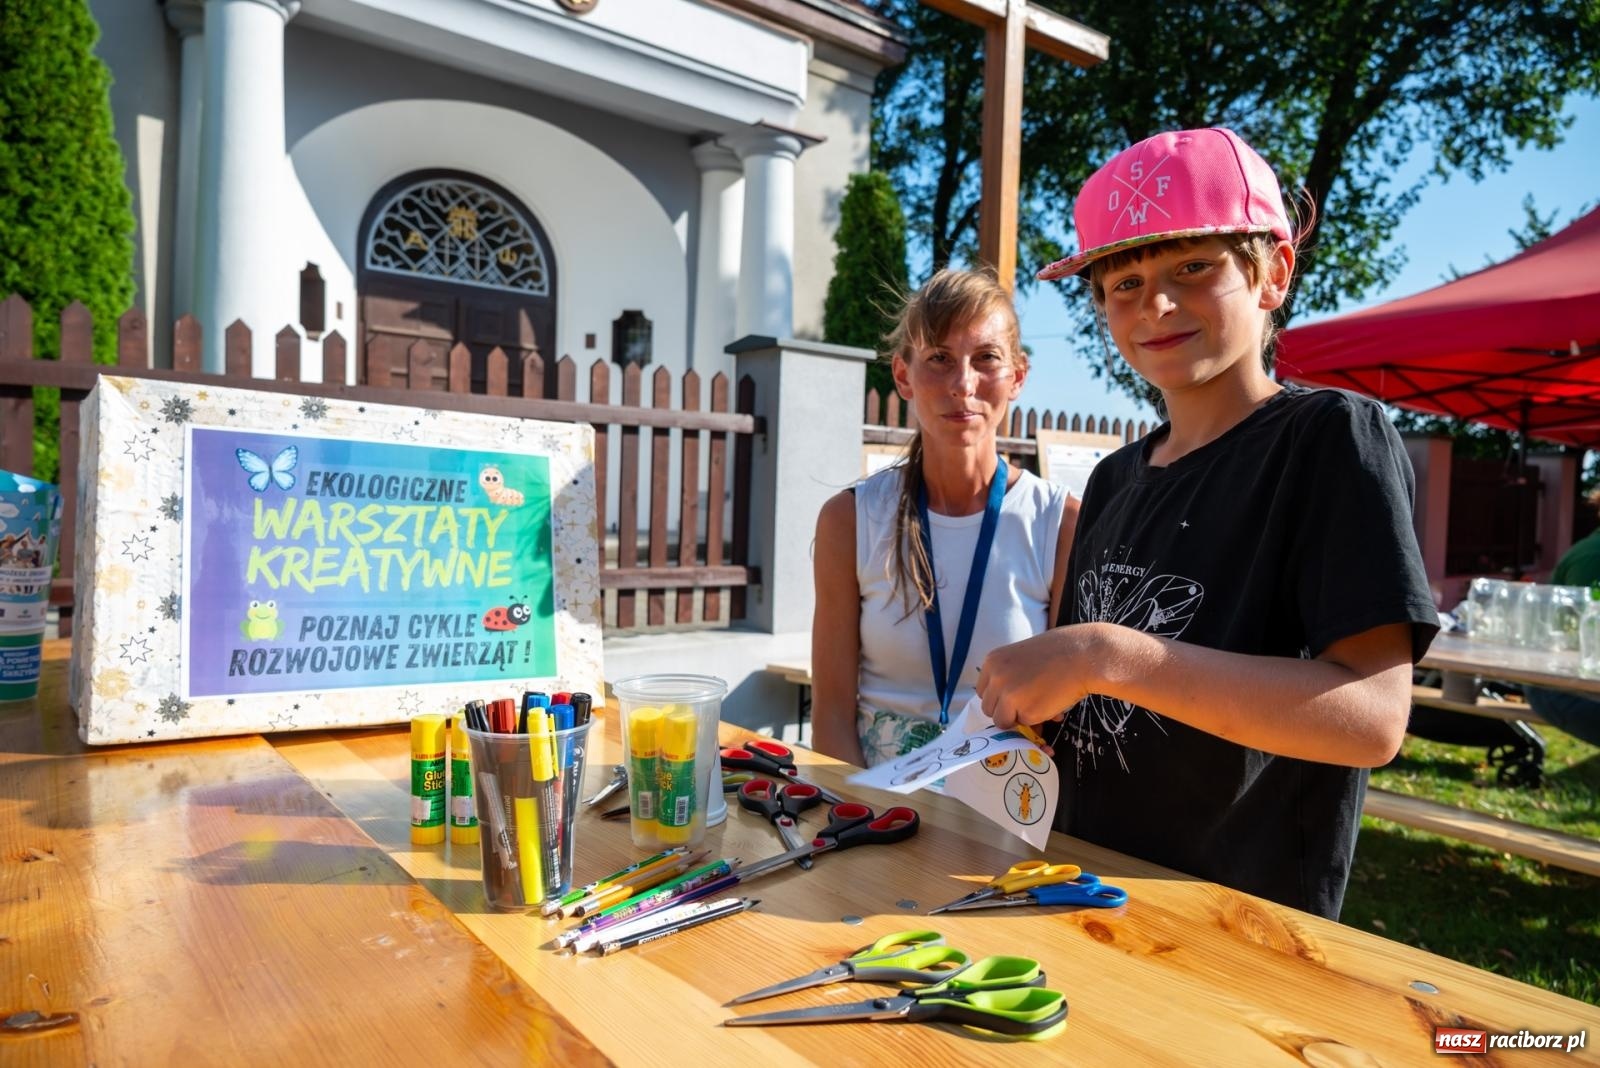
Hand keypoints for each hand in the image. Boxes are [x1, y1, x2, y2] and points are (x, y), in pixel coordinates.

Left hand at [976, 625, 1104, 730]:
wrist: (1082, 655)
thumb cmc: (1057, 652)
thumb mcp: (1021, 657)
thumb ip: (1007, 676)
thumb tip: (1003, 704)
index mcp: (992, 662)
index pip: (983, 691)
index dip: (998, 697)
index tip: (1013, 697)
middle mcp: (995, 678)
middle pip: (989, 708)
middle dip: (1007, 710)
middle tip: (1028, 702)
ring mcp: (1008, 696)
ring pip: (1002, 721)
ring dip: (1019, 717)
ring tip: (1040, 703)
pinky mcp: (1025, 712)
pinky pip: (1024, 724)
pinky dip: (1036, 720)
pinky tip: (1051, 706)